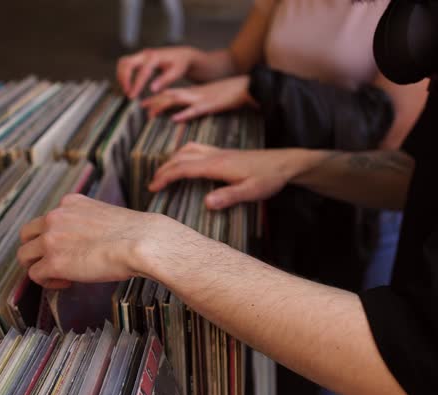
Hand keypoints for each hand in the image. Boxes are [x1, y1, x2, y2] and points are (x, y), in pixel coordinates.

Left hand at [17, 194, 165, 288]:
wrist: (142, 242)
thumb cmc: (136, 233)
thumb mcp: (106, 215)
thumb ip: (88, 222)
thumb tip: (90, 240)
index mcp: (70, 203)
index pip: (48, 219)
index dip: (55, 236)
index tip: (69, 248)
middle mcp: (55, 217)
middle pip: (27, 234)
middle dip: (36, 250)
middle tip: (53, 262)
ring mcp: (51, 239)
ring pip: (25, 255)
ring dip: (39, 266)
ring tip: (59, 275)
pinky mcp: (53, 262)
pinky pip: (35, 275)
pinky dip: (48, 282)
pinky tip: (66, 282)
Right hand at [116, 46, 200, 97]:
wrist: (181, 55)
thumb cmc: (180, 64)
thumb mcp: (176, 72)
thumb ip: (164, 80)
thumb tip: (152, 89)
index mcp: (154, 57)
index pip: (142, 72)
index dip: (136, 85)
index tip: (132, 96)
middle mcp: (145, 54)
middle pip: (126, 63)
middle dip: (123, 79)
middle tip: (127, 93)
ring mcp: (140, 55)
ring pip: (123, 62)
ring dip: (121, 76)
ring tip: (126, 90)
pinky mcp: (139, 58)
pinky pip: (125, 64)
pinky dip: (123, 74)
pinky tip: (127, 85)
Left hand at [140, 76, 253, 121]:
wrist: (245, 86)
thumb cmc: (229, 94)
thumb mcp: (210, 97)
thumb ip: (197, 103)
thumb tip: (186, 112)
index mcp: (193, 92)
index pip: (170, 93)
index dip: (156, 98)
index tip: (144, 104)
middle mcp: (193, 93)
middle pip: (169, 94)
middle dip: (154, 101)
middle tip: (141, 108)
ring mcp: (201, 98)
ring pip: (176, 99)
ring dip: (162, 106)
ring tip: (150, 114)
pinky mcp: (210, 105)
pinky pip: (195, 110)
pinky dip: (184, 114)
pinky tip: (174, 119)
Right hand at [149, 143, 305, 209]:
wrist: (285, 163)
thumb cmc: (270, 178)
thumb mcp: (252, 191)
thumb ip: (229, 197)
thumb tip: (206, 203)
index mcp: (217, 165)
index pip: (183, 168)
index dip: (166, 177)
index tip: (152, 188)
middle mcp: (215, 155)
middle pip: (181, 157)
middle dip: (164, 169)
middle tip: (152, 184)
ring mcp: (220, 152)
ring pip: (188, 149)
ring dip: (172, 159)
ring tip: (163, 173)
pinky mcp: (225, 153)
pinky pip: (197, 149)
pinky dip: (184, 154)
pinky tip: (186, 162)